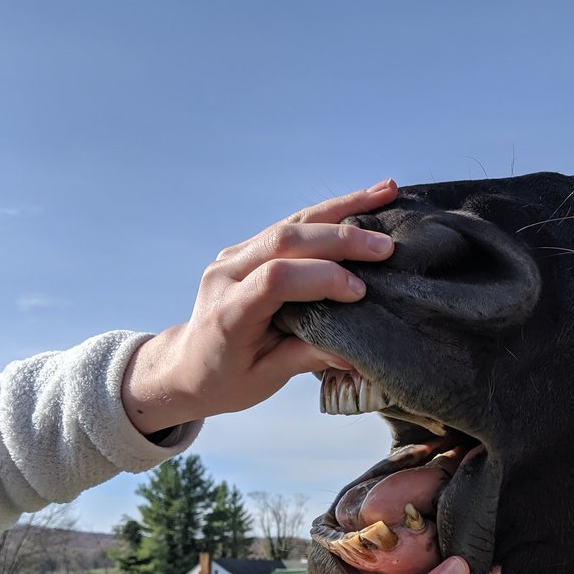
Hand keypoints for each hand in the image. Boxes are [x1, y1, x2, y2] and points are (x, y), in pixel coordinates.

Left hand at [121, 180, 397, 433]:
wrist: (187, 365)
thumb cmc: (225, 379)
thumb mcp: (264, 379)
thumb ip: (307, 358)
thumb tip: (356, 353)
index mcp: (228, 311)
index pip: (275, 280)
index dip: (320, 279)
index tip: (359, 292)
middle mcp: (227, 274)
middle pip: (285, 241)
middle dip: (340, 240)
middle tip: (386, 246)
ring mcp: (235, 255)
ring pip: (292, 223)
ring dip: (342, 208)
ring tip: (385, 193)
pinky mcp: (249, 248)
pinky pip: (292, 225)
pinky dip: (329, 214)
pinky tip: (362, 201)